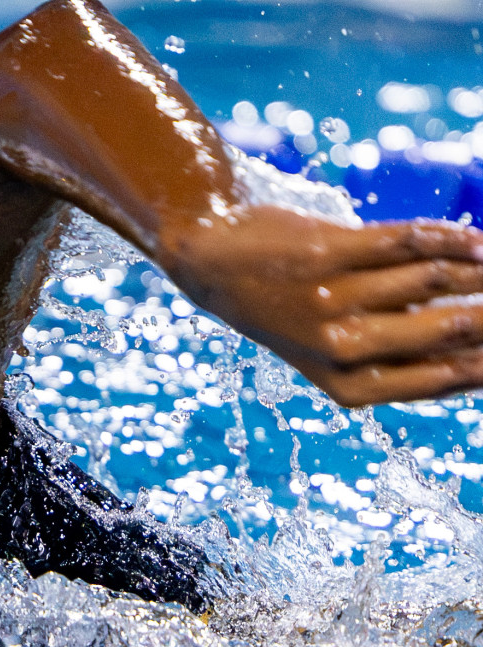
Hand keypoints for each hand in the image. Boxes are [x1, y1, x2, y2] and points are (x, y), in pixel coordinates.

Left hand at [157, 205, 482, 405]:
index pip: (450, 376)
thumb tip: (478, 357)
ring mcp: (331, 299)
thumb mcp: (339, 354)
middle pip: (455, 326)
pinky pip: (411, 240)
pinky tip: (477, 240)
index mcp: (351, 386)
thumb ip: (406, 357)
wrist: (213, 264)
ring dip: (481, 264)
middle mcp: (341, 349)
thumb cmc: (293, 311)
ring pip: (437, 276)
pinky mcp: (327, 252)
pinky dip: (453, 237)